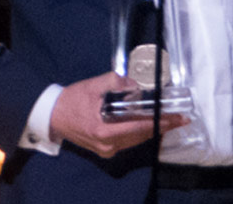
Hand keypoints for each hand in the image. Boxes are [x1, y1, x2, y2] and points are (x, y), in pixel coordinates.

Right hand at [49, 71, 188, 158]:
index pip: (140, 128)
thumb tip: (135, 85)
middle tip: (180, 119)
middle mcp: (107, 144)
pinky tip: (150, 124)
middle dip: (162, 127)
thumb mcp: (94, 85)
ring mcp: (106, 149)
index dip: (161, 123)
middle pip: (141, 136)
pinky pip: (128, 141)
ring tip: (170, 121)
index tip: (178, 119)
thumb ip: (117, 83)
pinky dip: (140, 133)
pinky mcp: (104, 149)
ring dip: (153, 130)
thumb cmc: (73, 99)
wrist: (52, 116)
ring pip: (136, 141)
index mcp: (104, 130)